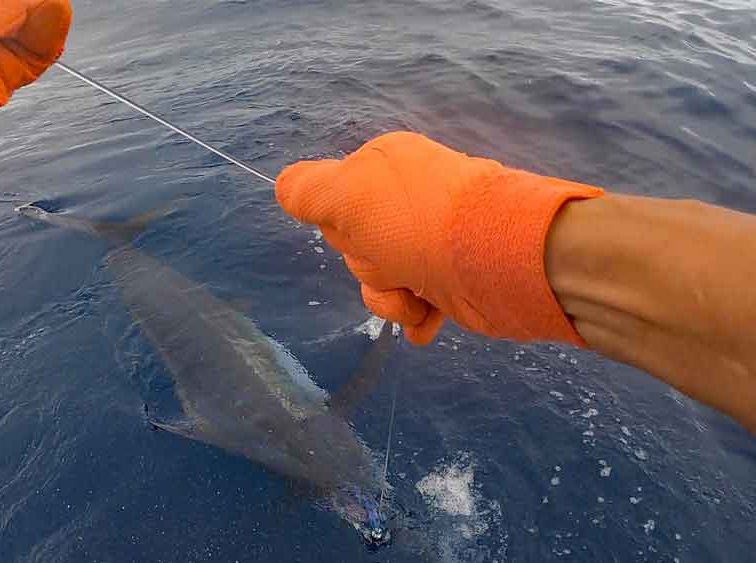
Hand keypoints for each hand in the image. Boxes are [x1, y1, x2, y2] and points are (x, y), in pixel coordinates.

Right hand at [276, 132, 602, 344]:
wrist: (506, 262)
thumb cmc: (418, 224)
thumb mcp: (347, 196)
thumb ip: (308, 191)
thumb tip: (282, 188)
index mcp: (383, 166)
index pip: (331, 202)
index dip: (339, 226)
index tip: (359, 230)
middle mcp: (405, 199)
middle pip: (354, 245)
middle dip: (369, 266)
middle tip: (397, 261)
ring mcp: (430, 239)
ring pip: (380, 279)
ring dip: (392, 297)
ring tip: (419, 297)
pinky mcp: (451, 276)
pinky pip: (415, 300)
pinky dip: (417, 314)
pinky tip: (426, 321)